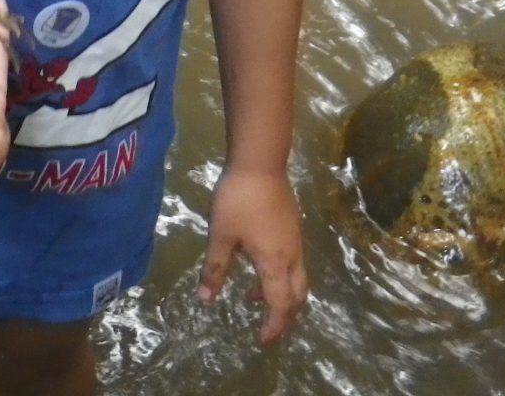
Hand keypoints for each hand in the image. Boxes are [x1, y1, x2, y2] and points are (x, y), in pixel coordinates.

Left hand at [196, 166, 307, 345]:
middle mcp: (291, 256)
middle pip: (297, 296)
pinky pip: (293, 263)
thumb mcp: (220, 236)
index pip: (280, 306)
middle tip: (267, 328)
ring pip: (297, 279)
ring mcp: (295, 240)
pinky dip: (280, 277)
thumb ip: (214, 269)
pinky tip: (258, 266)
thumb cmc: (238, 201)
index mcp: (275, 263)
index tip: (262, 341)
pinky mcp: (292, 226)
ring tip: (253, 297)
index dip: (273, 327)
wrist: (260, 162)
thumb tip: (206, 300)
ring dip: (281, 295)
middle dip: (284, 316)